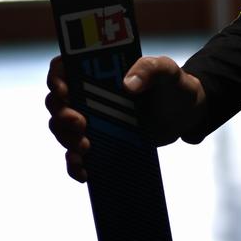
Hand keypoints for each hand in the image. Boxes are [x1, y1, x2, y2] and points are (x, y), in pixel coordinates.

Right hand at [44, 54, 206, 182]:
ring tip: (86, 147)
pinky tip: (84, 172)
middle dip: (61, 114)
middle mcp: (87, 93)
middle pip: (57, 102)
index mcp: (97, 69)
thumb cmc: (172, 84)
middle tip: (81, 124)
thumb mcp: (166, 70)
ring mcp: (91, 120)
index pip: (62, 68)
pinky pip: (76, 155)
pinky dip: (74, 165)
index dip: (56, 78)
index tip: (64, 92)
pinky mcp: (99, 142)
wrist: (184, 115)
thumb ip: (149, 69)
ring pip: (61, 129)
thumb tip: (127, 85)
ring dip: (66, 139)